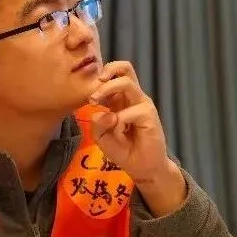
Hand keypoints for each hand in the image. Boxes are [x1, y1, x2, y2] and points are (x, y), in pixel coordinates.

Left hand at [89, 61, 186, 214]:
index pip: (114, 74)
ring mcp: (142, 104)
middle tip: (92, 93)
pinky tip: (120, 134)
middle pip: (125, 68)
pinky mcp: (149, 115)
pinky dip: (119, 122)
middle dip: (106, 72)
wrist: (143, 168)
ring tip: (96, 101)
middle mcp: (132, 97)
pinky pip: (131, 111)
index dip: (99, 78)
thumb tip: (103, 113)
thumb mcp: (102, 138)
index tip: (87, 96)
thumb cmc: (124, 151)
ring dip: (108, 89)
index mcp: (120, 99)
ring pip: (127, 83)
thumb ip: (98, 124)